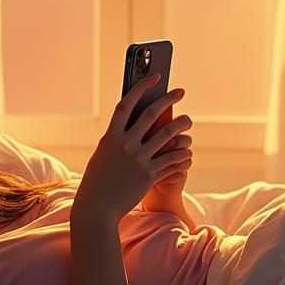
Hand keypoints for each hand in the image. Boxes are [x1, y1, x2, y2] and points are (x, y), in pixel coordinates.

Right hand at [74, 74, 192, 223]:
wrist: (96, 208)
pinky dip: (181, 154)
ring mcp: (138, 160)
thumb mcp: (103, 154)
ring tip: (187, 120)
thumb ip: (117, 138)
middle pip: (150, 115)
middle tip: (180, 91)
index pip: (127, 104)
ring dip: (180, 125)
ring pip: (166, 136)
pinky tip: (187, 150)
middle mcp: (125, 145)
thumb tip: (132, 123)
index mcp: (110, 137)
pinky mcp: (148, 176)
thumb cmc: (98, 180)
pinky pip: (171, 160)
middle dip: (168, 100)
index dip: (141, 87)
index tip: (155, 76)